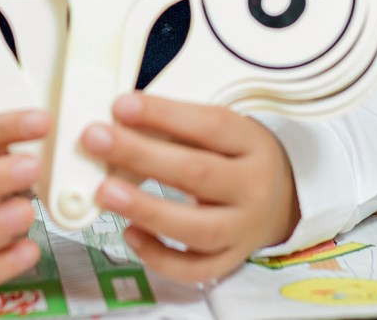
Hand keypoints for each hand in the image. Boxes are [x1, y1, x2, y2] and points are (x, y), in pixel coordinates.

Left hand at [82, 92, 300, 283]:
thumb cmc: (236, 157)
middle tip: (96, 139)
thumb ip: (174, 128)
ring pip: (196, 229)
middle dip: (141, 156)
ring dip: (146, 209)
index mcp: (252, 144)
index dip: (164, 115)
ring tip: (104, 192)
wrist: (281, 199)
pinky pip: (194, 269)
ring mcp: (244, 230)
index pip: (210, 125)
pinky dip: (160, 256)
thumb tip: (117, 124)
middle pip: (197, 174)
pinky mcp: (230, 261)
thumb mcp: (220, 132)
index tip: (120, 106)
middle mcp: (253, 188)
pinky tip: (130, 234)